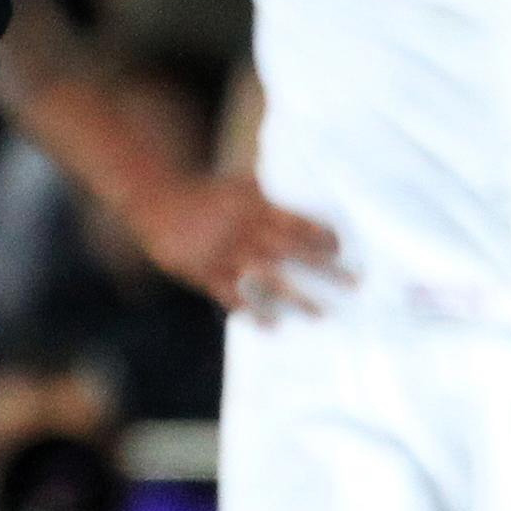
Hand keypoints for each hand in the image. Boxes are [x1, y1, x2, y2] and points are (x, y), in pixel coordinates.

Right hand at [126, 173, 349, 320]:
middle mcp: (242, 230)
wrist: (156, 199)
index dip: (320, 234)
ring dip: (295, 297)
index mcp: (253, 206)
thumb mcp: (238, 185)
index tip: (342, 248)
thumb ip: (269, 194)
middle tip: (354, 283)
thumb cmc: (205, 193)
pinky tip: (272, 325)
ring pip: (265, 278)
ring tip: (321, 314)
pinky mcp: (204, 272)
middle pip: (290, 251)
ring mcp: (223, 253)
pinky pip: (232, 295)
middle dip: (324, 268)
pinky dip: (252, 310)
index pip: (296, 221)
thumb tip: (307, 188)